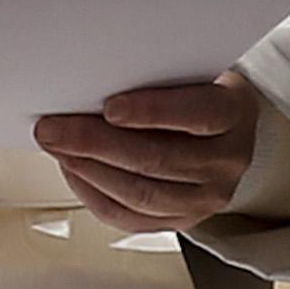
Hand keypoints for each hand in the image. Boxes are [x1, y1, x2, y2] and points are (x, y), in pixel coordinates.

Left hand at [32, 72, 261, 233]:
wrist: (227, 125)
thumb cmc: (200, 88)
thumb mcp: (193, 68)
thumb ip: (158, 74)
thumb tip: (95, 78)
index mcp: (233, 114)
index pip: (196, 115)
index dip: (151, 112)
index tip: (109, 106)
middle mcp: (226, 162)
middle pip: (158, 160)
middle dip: (96, 144)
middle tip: (55, 129)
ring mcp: (207, 198)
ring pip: (142, 195)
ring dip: (90, 172)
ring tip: (59, 150)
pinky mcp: (184, 220)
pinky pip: (131, 218)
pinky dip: (95, 195)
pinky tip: (74, 172)